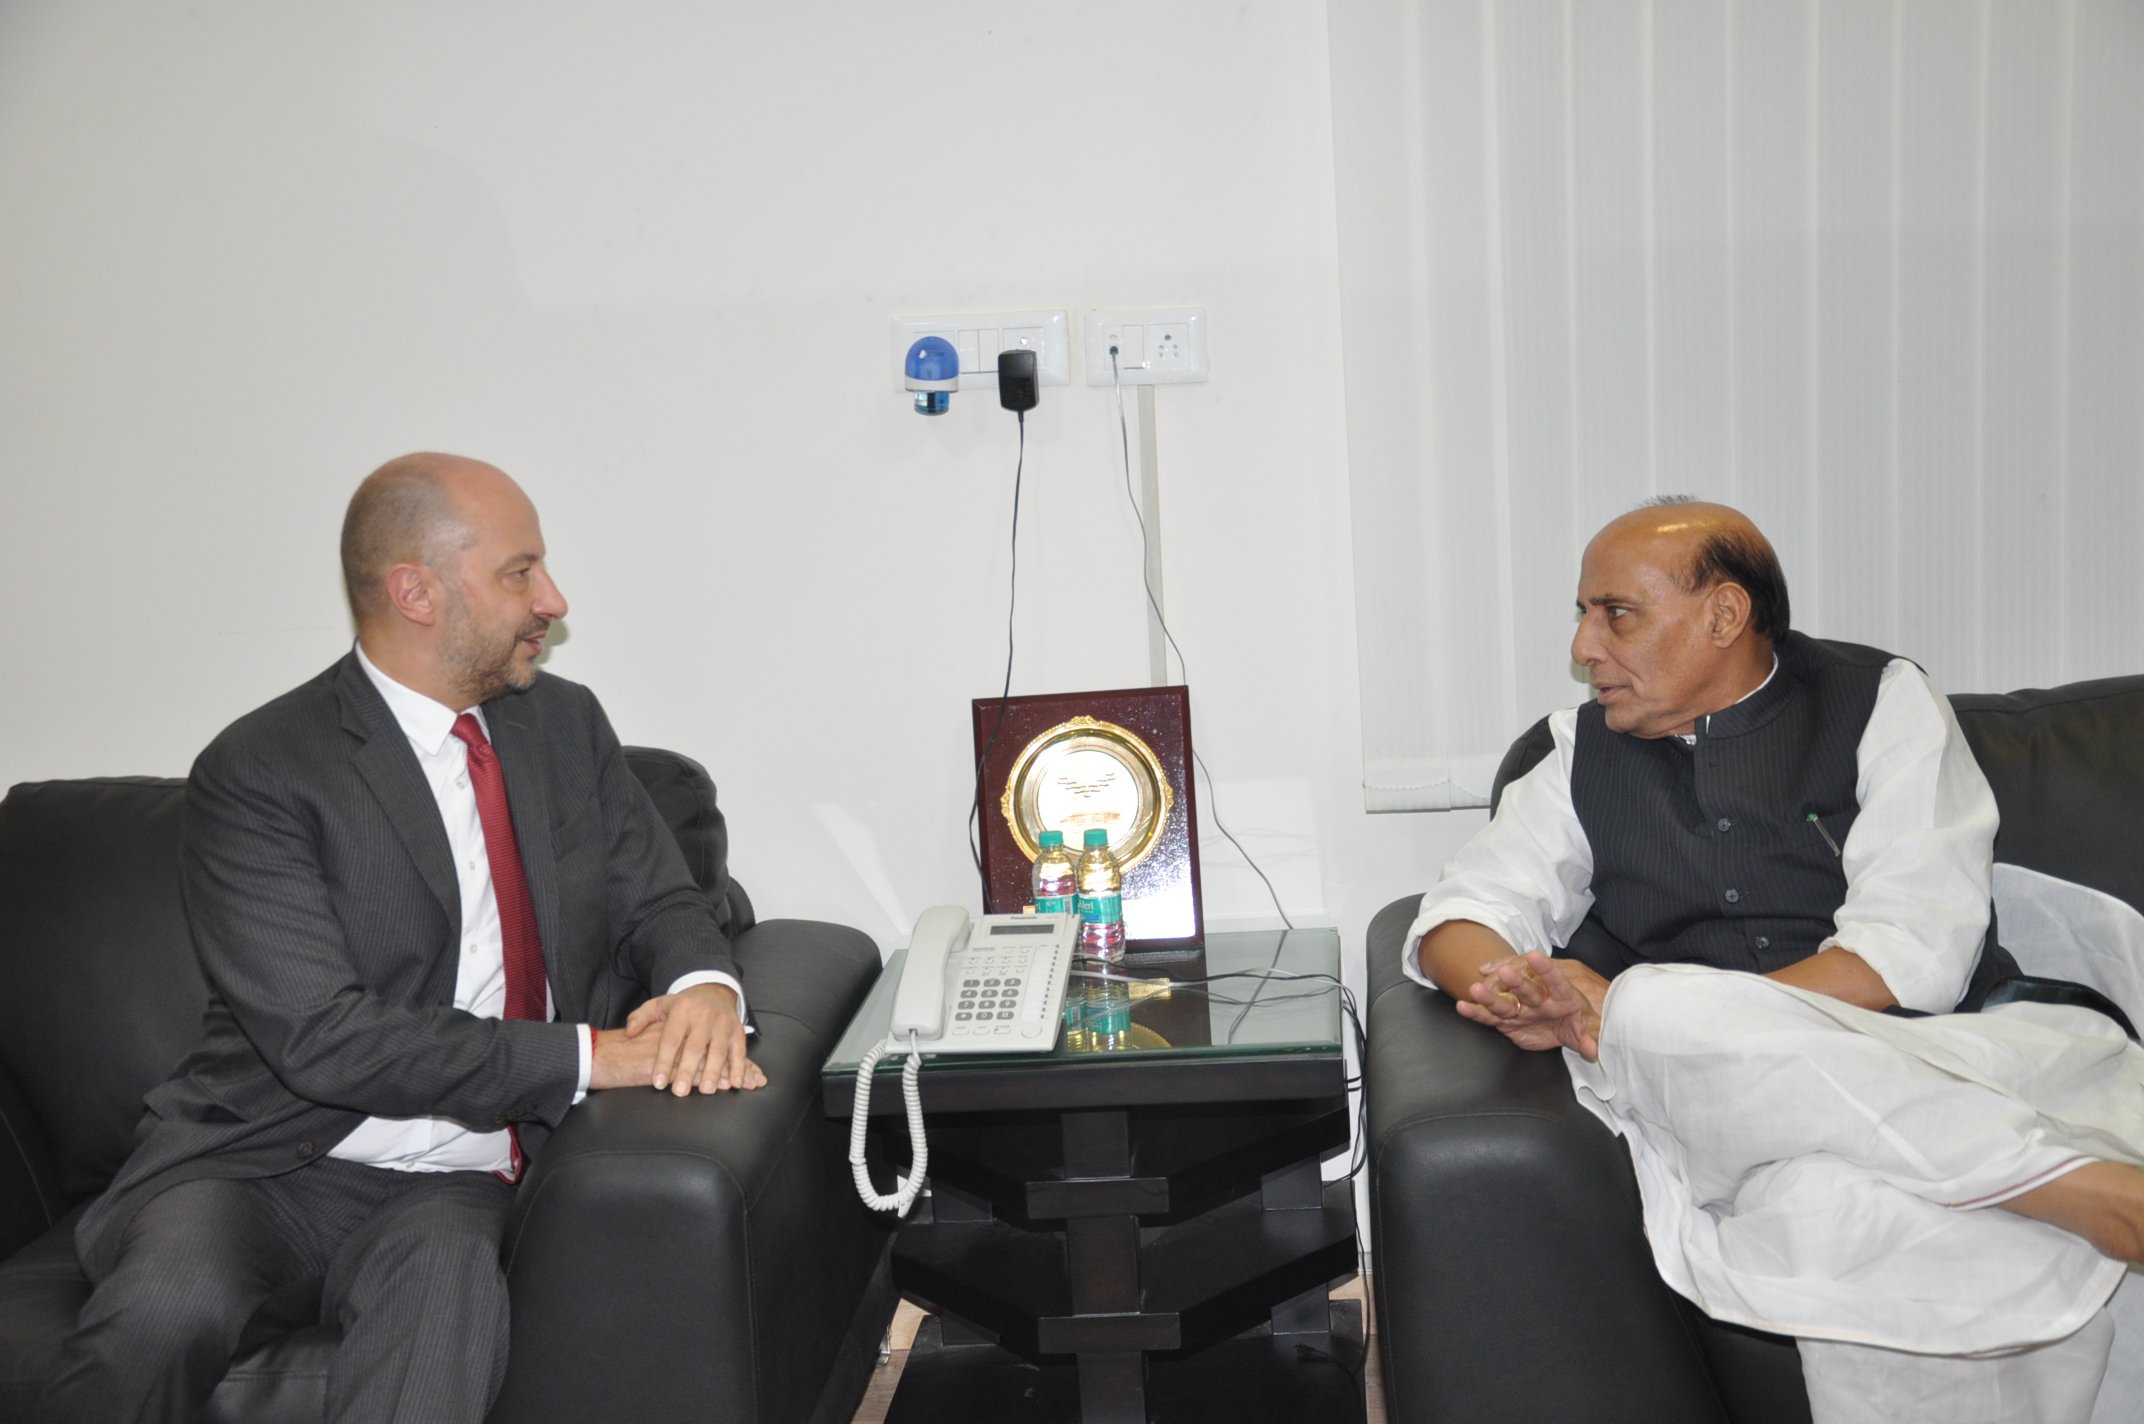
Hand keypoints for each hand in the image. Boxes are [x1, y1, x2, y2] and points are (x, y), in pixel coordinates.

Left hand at [601, 984, 764, 1094]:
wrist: (714, 991)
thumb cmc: (683, 1006)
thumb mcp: (659, 1005)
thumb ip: (641, 1018)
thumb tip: (629, 1033)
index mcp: (682, 1010)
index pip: (671, 1039)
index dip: (664, 1062)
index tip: (658, 1082)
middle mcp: (704, 1016)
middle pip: (695, 1047)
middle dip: (687, 1071)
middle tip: (680, 1091)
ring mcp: (722, 1023)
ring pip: (718, 1050)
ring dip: (713, 1072)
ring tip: (706, 1090)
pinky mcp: (737, 1031)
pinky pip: (739, 1050)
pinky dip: (738, 1067)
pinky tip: (734, 1083)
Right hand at [1453, 952, 1608, 1059]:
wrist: (1567, 1024)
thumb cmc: (1581, 1022)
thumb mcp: (1592, 1028)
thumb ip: (1592, 1035)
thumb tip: (1593, 1048)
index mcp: (1562, 994)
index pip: (1555, 979)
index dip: (1545, 969)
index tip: (1534, 956)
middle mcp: (1538, 996)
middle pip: (1526, 986)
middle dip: (1514, 980)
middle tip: (1504, 972)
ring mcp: (1520, 1007)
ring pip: (1503, 999)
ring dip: (1489, 994)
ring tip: (1474, 989)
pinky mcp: (1507, 1020)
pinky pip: (1490, 1015)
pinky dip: (1476, 1011)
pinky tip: (1463, 1006)